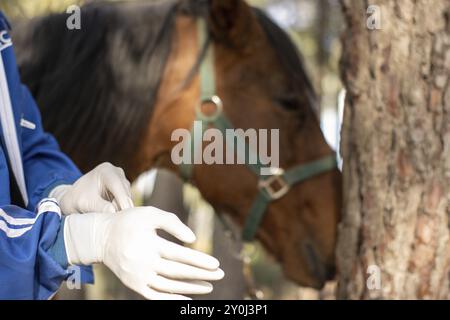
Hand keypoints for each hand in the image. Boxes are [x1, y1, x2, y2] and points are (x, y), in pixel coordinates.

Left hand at [50, 162, 133, 213]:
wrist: (75, 198)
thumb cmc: (78, 199)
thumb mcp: (85, 203)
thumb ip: (99, 206)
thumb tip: (113, 211)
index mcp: (106, 171)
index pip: (117, 185)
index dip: (122, 200)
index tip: (125, 214)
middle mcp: (117, 173)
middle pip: (125, 192)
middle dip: (122, 207)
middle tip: (118, 223)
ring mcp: (122, 180)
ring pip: (127, 198)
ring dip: (121, 209)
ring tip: (111, 220)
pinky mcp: (124, 189)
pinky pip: (126, 201)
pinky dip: (121, 209)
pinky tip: (113, 216)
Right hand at [64, 207, 224, 299]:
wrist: (101, 238)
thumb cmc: (130, 222)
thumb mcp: (150, 214)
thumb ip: (172, 222)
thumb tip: (193, 239)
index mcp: (149, 245)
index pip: (180, 255)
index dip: (199, 260)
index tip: (216, 263)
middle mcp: (144, 263)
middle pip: (178, 272)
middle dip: (202, 274)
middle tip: (221, 274)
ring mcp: (138, 277)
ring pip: (169, 287)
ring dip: (191, 288)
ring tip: (209, 287)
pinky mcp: (134, 285)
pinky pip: (155, 297)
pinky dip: (172, 300)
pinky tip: (187, 301)